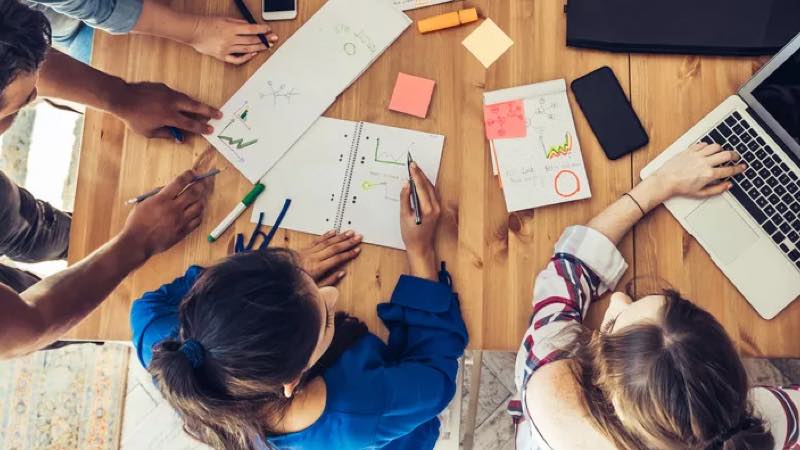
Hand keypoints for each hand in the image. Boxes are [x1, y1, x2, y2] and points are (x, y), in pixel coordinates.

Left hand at [111, 81, 221, 140]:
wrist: (122, 97)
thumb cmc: (134, 118)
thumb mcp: (148, 132)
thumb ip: (166, 134)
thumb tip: (178, 138)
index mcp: (170, 116)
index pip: (191, 124)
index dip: (202, 128)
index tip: (211, 130)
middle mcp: (172, 103)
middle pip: (195, 107)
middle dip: (209, 111)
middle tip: (219, 114)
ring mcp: (168, 93)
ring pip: (187, 98)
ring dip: (197, 104)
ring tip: (204, 108)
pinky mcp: (163, 86)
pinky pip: (175, 94)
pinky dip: (180, 100)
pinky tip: (179, 103)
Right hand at [120, 171, 209, 257]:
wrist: (138, 242)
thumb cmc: (137, 222)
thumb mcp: (145, 202)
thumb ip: (159, 194)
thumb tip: (173, 188)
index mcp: (162, 199)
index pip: (180, 182)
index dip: (189, 175)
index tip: (192, 173)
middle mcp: (173, 209)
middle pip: (194, 192)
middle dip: (200, 184)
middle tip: (201, 183)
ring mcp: (180, 220)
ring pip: (199, 206)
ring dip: (201, 199)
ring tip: (199, 197)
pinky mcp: (183, 231)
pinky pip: (198, 220)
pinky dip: (199, 214)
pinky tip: (196, 211)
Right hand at [189, 17, 278, 64]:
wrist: (193, 31)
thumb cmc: (207, 23)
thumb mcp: (223, 19)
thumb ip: (237, 22)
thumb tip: (249, 25)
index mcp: (231, 28)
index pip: (251, 29)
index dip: (261, 30)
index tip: (269, 30)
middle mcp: (230, 39)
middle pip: (251, 40)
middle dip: (264, 39)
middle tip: (273, 39)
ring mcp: (227, 49)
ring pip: (246, 49)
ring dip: (258, 47)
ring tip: (267, 46)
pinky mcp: (222, 56)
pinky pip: (237, 59)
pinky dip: (246, 57)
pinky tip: (253, 54)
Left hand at [298, 231, 361, 285]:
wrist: (278, 278)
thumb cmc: (297, 285)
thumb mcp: (314, 289)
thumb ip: (329, 281)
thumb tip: (341, 273)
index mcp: (317, 269)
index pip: (337, 258)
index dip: (348, 254)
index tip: (357, 250)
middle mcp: (314, 258)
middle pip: (334, 248)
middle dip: (348, 242)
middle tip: (358, 237)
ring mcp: (308, 252)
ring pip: (327, 242)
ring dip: (340, 236)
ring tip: (350, 232)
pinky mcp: (304, 249)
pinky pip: (317, 240)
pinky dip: (326, 235)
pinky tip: (333, 231)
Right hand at [400, 163, 440, 280]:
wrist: (421, 247)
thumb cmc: (411, 234)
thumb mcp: (404, 216)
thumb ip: (405, 199)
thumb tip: (405, 185)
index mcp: (427, 209)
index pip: (421, 187)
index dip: (416, 175)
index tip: (411, 165)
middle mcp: (435, 207)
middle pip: (428, 185)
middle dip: (420, 174)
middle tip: (412, 164)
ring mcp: (438, 208)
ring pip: (431, 188)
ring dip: (423, 178)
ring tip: (415, 169)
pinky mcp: (437, 209)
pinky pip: (432, 193)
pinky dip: (426, 185)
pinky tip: (420, 181)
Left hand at [650, 143, 745, 199]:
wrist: (665, 181)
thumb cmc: (681, 187)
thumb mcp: (701, 193)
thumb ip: (717, 189)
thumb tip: (728, 185)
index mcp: (709, 174)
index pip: (729, 170)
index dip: (739, 168)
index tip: (742, 167)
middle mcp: (704, 162)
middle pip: (726, 154)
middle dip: (734, 155)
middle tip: (735, 158)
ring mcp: (697, 155)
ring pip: (716, 146)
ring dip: (721, 149)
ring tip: (721, 153)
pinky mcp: (689, 150)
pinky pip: (703, 144)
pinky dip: (708, 146)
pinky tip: (708, 150)